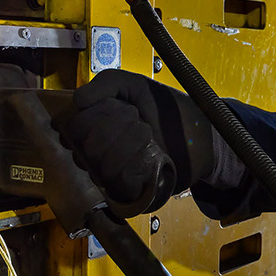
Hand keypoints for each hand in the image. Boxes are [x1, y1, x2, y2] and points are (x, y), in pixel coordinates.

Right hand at [58, 70, 215, 215]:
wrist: (202, 135)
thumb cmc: (167, 111)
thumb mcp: (136, 86)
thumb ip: (106, 83)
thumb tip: (77, 101)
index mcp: (91, 130)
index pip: (74, 126)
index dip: (100, 112)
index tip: (122, 106)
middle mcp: (95, 155)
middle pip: (89, 144)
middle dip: (121, 123)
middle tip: (138, 120)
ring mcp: (111, 176)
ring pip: (104, 163)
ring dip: (134, 140)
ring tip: (148, 136)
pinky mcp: (130, 192)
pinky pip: (121, 179)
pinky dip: (140, 159)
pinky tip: (152, 154)